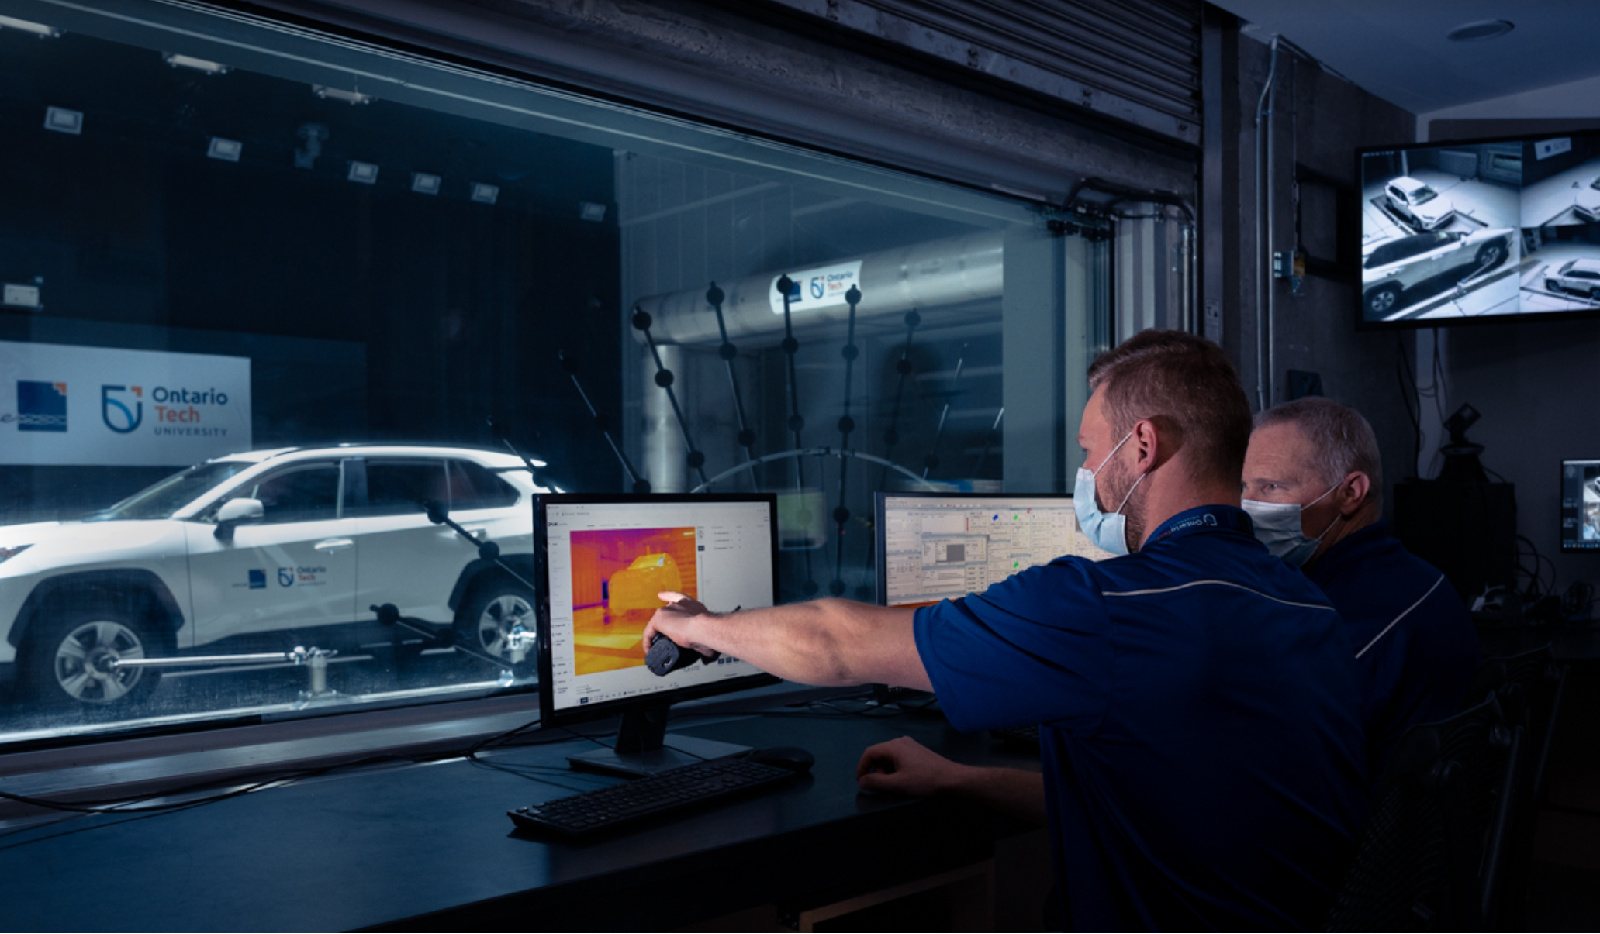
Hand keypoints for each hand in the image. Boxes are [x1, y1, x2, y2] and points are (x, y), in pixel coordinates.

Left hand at [641, 591, 720, 658]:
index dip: (669, 596)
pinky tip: (648, 650)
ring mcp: (669, 610)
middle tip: (664, 640)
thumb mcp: (706, 635)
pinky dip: (647, 642)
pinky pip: (649, 632)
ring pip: (657, 623)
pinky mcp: (660, 618)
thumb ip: (705, 641)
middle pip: (666, 612)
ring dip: (656, 635)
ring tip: (656, 647)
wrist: (704, 628)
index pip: (678, 597)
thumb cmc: (710, 633)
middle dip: (664, 625)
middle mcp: (680, 604)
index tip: (661, 595)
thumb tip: (710, 656)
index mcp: (693, 606)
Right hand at [855, 736, 969, 796]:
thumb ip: (876, 782)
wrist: (951, 779)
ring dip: (887, 773)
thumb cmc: (924, 781)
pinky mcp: (917, 752)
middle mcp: (900, 742)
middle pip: (879, 756)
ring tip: (896, 786)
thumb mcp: (898, 784)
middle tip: (884, 788)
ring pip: (889, 759)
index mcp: (894, 746)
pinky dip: (896, 770)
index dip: (861, 767)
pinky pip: (899, 759)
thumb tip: (861, 781)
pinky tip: (904, 781)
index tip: (860, 782)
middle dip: (878, 772)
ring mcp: (910, 746)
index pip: (869, 753)